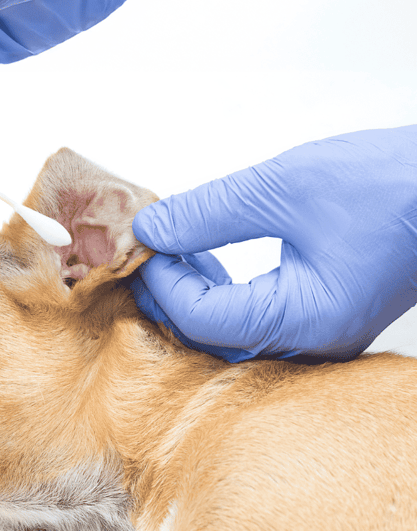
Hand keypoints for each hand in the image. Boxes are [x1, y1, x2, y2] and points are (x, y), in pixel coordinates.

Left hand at [131, 126, 416, 361]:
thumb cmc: (394, 186)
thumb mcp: (286, 188)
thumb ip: (209, 212)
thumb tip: (150, 227)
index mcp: (302, 321)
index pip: (199, 317)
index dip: (160, 278)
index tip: (140, 240)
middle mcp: (307, 344)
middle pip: (206, 335)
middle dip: (167, 291)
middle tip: (144, 250)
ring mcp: (313, 337)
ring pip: (225, 332)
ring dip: (190, 293)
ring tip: (171, 250)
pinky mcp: (316, 320)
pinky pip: (249, 322)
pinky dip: (219, 293)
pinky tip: (206, 259)